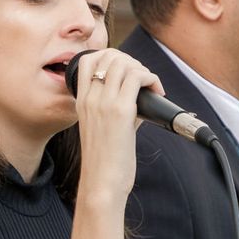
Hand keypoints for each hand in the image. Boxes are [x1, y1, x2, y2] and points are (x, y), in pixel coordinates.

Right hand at [70, 49, 161, 203]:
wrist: (101, 182)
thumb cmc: (104, 162)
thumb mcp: (104, 130)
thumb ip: (120, 110)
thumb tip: (142, 99)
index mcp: (81, 102)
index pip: (89, 60)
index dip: (110, 56)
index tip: (127, 69)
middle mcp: (90, 99)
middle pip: (109, 56)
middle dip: (131, 60)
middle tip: (143, 78)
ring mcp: (104, 103)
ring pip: (123, 63)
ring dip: (142, 69)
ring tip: (151, 85)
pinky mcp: (121, 111)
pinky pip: (138, 77)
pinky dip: (151, 78)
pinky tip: (156, 91)